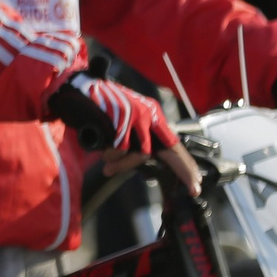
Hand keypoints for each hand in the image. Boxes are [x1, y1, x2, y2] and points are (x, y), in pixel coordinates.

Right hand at [49, 73, 198, 196]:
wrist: (80, 88)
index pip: (174, 143)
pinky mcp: (123, 120)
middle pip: (172, 150)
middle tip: (194, 189)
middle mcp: (150, 115)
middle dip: (184, 171)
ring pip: (141, 154)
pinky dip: (111, 156)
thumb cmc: (100, 106)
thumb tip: (144, 160)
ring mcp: (137, 117)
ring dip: (123, 165)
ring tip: (108, 167)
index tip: (195, 178)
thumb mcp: (125, 119)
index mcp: (153, 115)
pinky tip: (103, 154)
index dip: (185, 163)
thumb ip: (136, 136)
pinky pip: (121, 150)